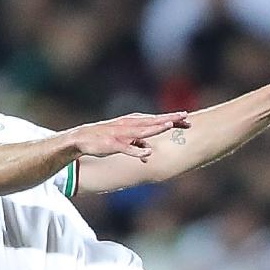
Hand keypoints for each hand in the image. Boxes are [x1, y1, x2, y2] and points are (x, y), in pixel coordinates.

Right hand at [70, 112, 193, 160]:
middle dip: (169, 118)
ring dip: (155, 128)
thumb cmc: (105, 139)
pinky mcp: (112, 144)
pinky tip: (147, 153)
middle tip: (185, 115)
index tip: (188, 118)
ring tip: (169, 125)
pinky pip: (125, 148)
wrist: (81, 139)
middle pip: (152, 121)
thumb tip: (148, 152)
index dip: (171, 119)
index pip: (155, 119)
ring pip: (141, 131)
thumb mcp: (124, 140)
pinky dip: (135, 150)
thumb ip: (137, 144)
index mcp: (132, 123)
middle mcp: (128, 125)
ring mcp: (121, 134)